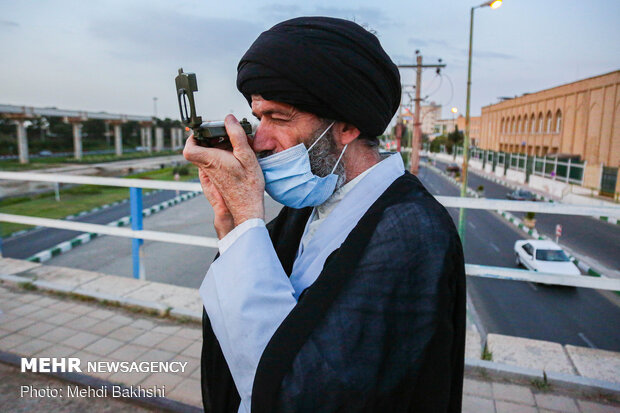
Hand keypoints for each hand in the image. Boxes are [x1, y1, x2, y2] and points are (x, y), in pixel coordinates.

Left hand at [184, 115, 264, 236]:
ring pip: (205, 156)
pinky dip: (220, 155)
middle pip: (197, 149)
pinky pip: (213, 163)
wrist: (247, 208)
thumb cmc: (248, 185)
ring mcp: (211, 174)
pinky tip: (235, 155)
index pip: (189, 148)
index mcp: (211, 160)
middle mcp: (208, 167)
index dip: (192, 137)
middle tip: (220, 132)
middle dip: (207, 138)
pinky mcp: (217, 179)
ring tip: (231, 143)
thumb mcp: (247, 156)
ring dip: (215, 147)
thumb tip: (228, 119)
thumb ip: (236, 135)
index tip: (202, 130)